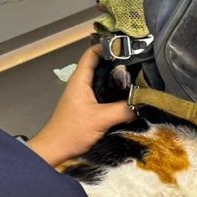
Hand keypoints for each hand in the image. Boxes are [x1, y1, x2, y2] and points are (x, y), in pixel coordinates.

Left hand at [28, 47, 134, 165]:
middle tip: (136, 62)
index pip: (92, 53)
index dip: (107, 46)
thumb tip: (141, 103)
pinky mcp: (87, 107)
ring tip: (136, 78)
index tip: (125, 46)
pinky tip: (126, 97)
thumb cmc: (69, 132)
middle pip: (100, 65)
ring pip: (102, 80)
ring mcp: (84, 96)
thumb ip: (122, 110)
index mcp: (80, 80)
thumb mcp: (100, 119)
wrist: (55, 150)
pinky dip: (114, 93)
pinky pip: (103, 94)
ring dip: (116, 79)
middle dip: (117, 63)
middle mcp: (81, 84)